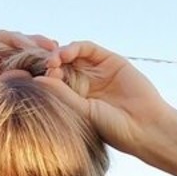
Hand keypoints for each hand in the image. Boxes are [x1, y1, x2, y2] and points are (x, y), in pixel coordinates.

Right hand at [0, 30, 58, 130]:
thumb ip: (9, 112)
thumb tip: (40, 129)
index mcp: (2, 81)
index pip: (32, 74)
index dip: (50, 76)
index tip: (69, 83)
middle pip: (29, 56)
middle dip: (48, 58)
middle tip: (68, 62)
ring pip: (18, 43)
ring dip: (37, 45)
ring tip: (54, 49)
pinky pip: (0, 39)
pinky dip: (16, 40)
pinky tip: (30, 45)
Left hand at [34, 40, 172, 155]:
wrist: (145, 126)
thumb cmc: (113, 128)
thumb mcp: (82, 112)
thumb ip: (61, 94)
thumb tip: (36, 79)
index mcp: (75, 100)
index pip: (53, 82)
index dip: (42, 77)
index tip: (31, 79)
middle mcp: (85, 84)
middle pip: (60, 66)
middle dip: (48, 63)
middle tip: (41, 67)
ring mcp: (97, 71)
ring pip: (72, 55)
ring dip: (59, 54)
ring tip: (52, 61)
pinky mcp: (110, 60)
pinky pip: (88, 48)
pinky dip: (75, 47)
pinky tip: (64, 54)